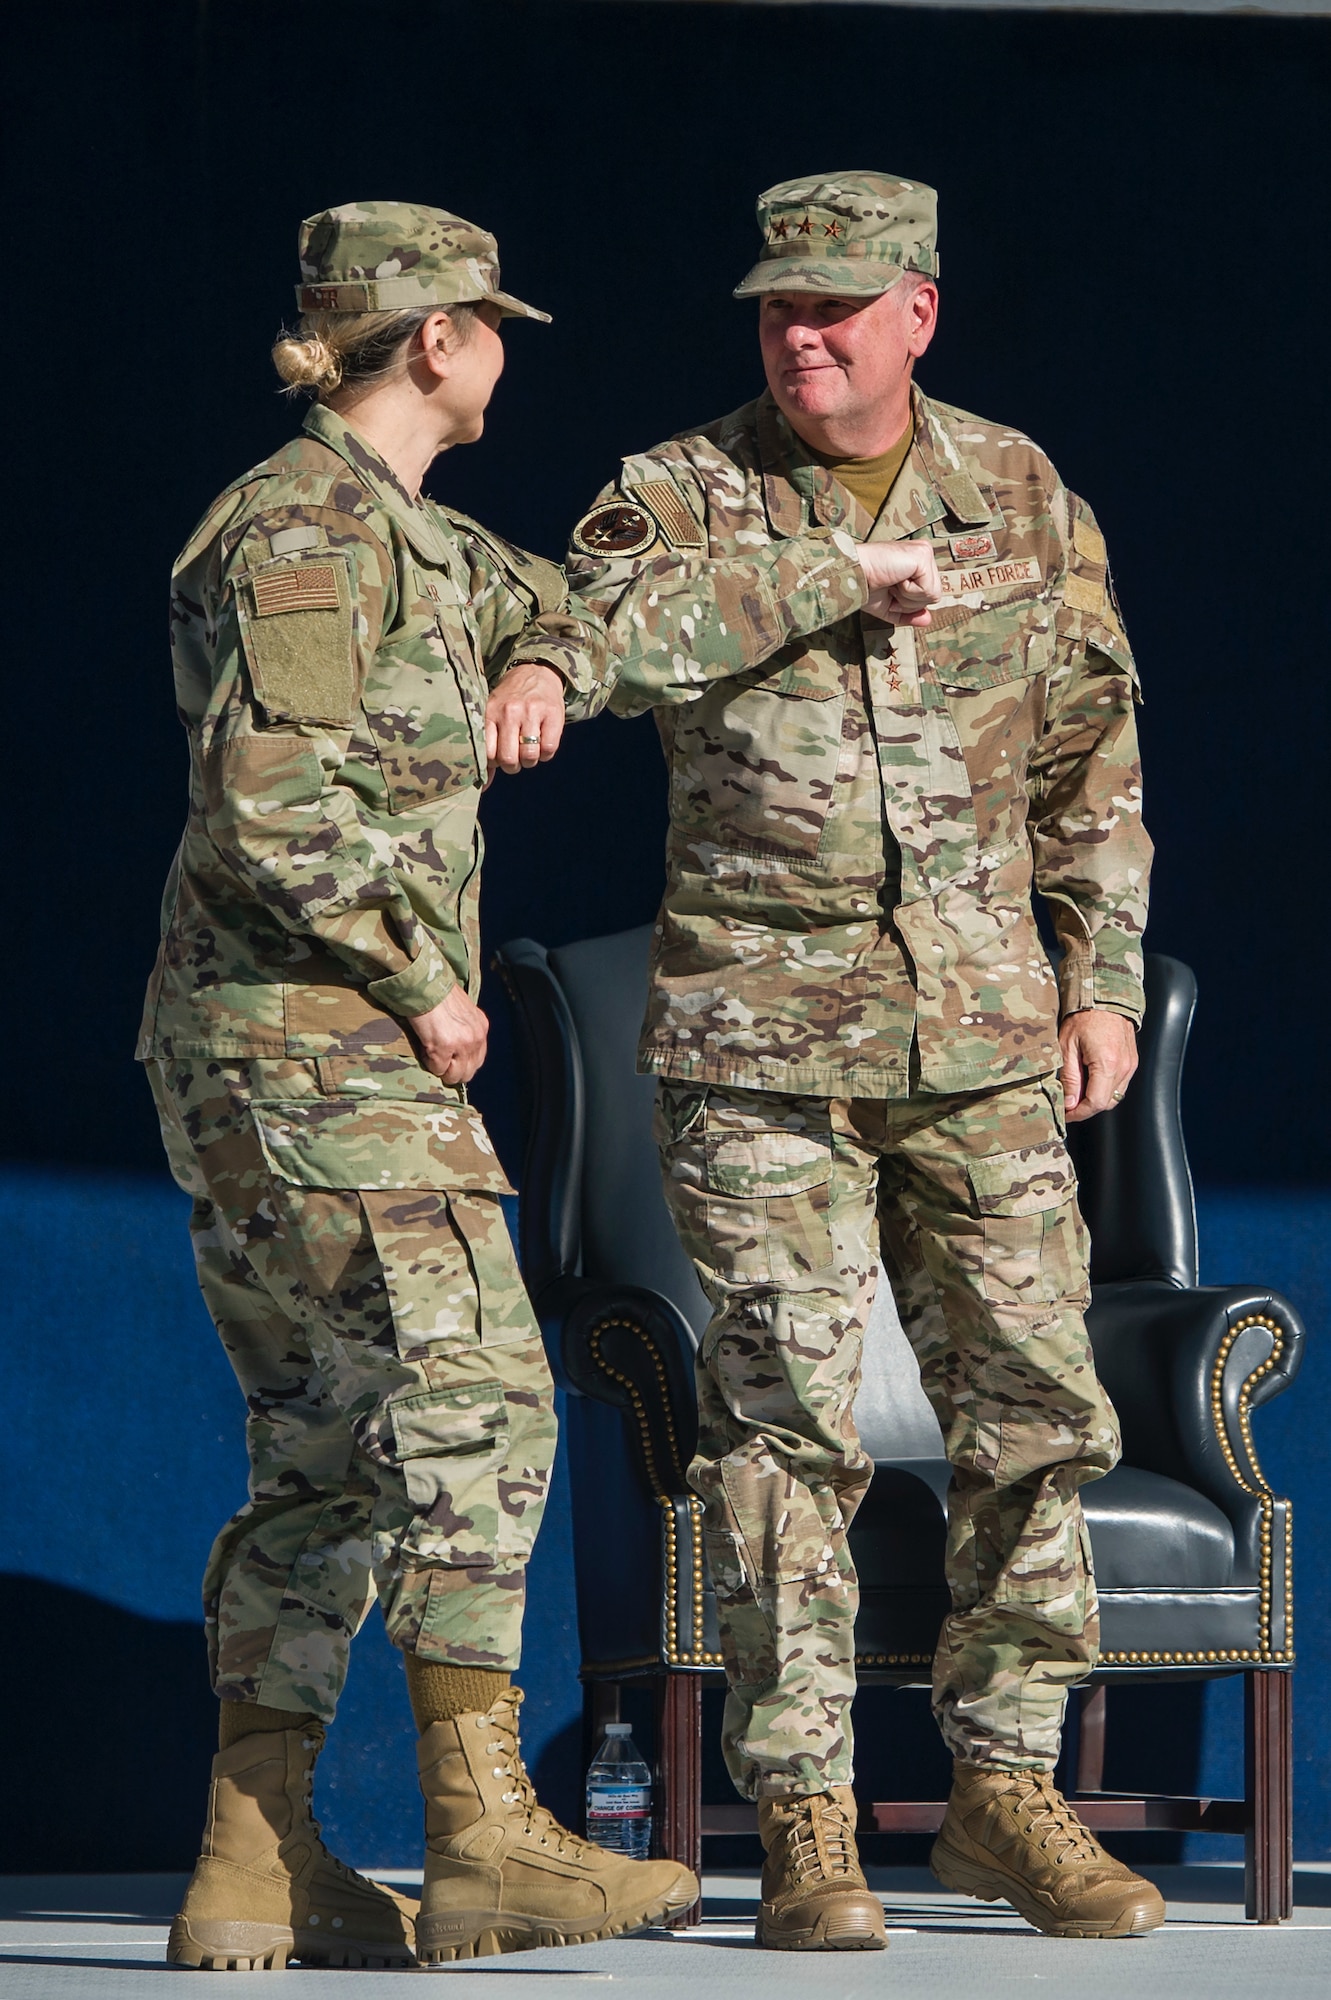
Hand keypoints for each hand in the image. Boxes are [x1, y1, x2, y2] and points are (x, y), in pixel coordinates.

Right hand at [408, 985, 488, 1084]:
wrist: (423, 984)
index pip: (477, 1059)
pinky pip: (438, 1069)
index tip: (448, 1057)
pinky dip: (429, 1063)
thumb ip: (463, 1028)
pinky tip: (424, 1048)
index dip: (460, 1062)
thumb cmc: (437, 994)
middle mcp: (476, 1036)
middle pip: (469, 1072)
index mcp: (481, 1026)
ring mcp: (462, 1043)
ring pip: (455, 1076)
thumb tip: (456, 1051)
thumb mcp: (461, 1010)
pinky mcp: (444, 1047)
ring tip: (431, 1054)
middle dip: (452, 1071)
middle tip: (438, 1060)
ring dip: (441, 1069)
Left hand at [485, 661, 565, 777]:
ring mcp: (531, 712)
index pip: (488, 754)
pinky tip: (542, 744)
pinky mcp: (553, 714)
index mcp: (490, 713)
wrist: (535, 672)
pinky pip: (549, 749)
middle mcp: (509, 712)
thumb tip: (482, 787)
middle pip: (509, 759)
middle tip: (516, 758)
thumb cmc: (509, 701)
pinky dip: (546, 754)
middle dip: (513, 766)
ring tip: (529, 750)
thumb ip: (487, 749)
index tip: (499, 757)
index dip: (495, 763)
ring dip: (530, 761)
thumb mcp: (493, 716)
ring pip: (530, 756)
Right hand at [854, 539, 940, 626]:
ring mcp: (924, 552)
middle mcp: (923, 553)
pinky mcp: (923, 555)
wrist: (852, 575)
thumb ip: (909, 613)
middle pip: (934, 596)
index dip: (907, 602)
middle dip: (909, 601)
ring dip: (908, 596)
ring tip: (892, 581)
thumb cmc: (865, 585)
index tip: (889, 589)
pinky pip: (928, 589)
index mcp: (916, 561)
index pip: (928, 593)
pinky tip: (896, 578)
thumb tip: (927, 620)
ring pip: (933, 595)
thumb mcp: (889, 605)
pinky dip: (909, 591)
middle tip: (890, 586)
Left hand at [1059, 1008, 1137, 1121]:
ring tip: (1076, 1091)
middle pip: (1106, 1103)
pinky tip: (1089, 1079)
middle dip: (1085, 1108)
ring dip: (1095, 1098)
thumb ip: (1069, 1077)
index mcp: (1107, 1064)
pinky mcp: (1132, 1061)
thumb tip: (1069, 1103)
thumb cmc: (1083, 1016)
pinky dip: (1104, 1088)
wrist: (1105, 997)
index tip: (1065, 1114)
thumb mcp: (1067, 1046)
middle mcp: (1124, 1067)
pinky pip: (1119, 1084)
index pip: (1096, 1103)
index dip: (1078, 1113)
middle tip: (1067, 1103)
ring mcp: (1131, 1065)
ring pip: (1114, 1096)